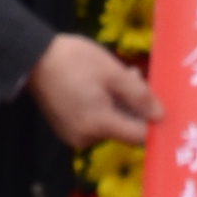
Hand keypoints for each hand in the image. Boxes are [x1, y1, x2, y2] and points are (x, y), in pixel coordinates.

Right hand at [26, 32, 156, 151]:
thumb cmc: (76, 60)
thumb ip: (139, 96)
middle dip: (135, 105)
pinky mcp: (66, 130)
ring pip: (110, 124)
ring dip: (119, 103)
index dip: (154, 125)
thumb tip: (160, 116)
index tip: (162, 105)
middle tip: (133, 75)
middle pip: (124, 129)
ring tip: (116, 75)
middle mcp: (86, 139)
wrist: (34, 58)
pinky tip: (100, 85)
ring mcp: (74, 136)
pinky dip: (103, 107)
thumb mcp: (112, 72)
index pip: (138, 138)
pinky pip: (94, 123)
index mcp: (99, 125)